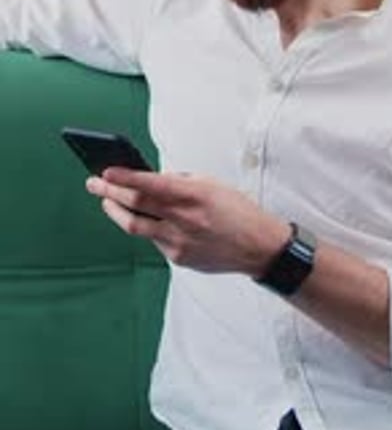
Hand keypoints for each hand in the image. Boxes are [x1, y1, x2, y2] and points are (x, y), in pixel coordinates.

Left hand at [86, 168, 289, 274]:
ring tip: (106, 201)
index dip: (125, 177)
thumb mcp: (212, 184)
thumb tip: (152, 181)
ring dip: (117, 212)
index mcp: (195, 195)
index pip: (151, 185)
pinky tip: (144, 220)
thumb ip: (180, 182)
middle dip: (110, 192)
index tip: (107, 171)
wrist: (259, 247)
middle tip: (94, 183)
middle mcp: (184, 219)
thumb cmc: (238, 211)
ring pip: (136, 227)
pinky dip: (147, 228)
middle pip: (136, 205)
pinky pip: (154, 240)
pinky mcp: (179, 258)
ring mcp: (180, 242)